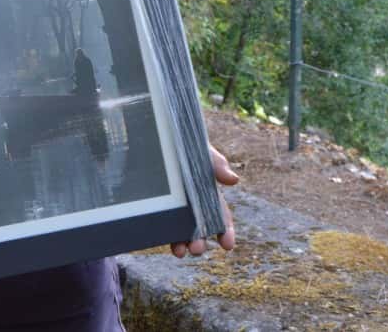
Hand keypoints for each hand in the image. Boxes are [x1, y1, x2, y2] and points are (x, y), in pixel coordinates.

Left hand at [168, 143, 238, 257]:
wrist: (154, 135)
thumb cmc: (185, 142)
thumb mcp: (201, 151)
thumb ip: (216, 164)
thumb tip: (234, 180)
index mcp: (208, 192)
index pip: (221, 215)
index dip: (226, 231)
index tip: (227, 245)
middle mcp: (193, 203)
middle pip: (200, 227)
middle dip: (201, 241)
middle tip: (197, 249)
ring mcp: (174, 205)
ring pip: (181, 230)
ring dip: (183, 243)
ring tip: (180, 252)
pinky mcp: (157, 204)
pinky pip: (162, 223)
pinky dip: (164, 235)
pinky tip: (161, 241)